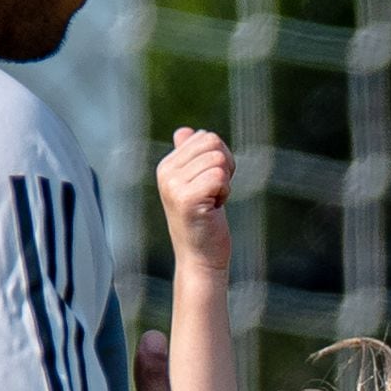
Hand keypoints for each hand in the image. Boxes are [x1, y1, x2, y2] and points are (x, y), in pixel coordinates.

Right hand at [156, 125, 232, 268]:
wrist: (200, 259)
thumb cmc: (203, 223)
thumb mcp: (196, 184)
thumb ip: (190, 157)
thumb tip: (186, 131)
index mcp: (167, 165)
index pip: (205, 136)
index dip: (220, 159)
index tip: (211, 184)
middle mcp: (165, 172)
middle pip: (212, 142)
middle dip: (225, 167)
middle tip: (215, 193)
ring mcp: (173, 185)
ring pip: (218, 159)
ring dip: (225, 182)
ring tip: (212, 202)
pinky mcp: (186, 198)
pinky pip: (219, 176)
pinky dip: (225, 192)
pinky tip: (214, 208)